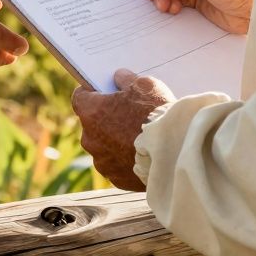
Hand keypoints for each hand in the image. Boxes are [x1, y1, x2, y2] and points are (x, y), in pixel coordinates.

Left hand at [71, 69, 175, 190]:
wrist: (176, 151)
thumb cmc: (157, 114)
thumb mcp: (145, 86)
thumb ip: (127, 80)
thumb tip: (119, 77)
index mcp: (91, 112)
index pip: (80, 97)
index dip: (92, 93)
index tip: (102, 91)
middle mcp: (89, 137)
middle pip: (92, 123)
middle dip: (106, 118)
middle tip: (127, 114)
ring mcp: (101, 160)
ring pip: (104, 146)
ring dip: (115, 141)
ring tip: (138, 137)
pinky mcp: (115, 178)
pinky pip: (116, 164)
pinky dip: (125, 159)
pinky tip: (142, 154)